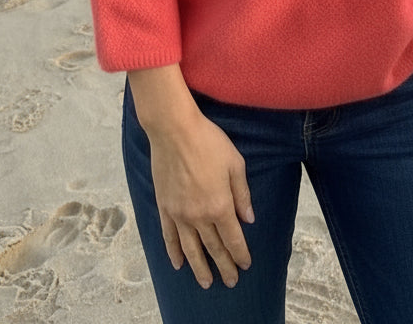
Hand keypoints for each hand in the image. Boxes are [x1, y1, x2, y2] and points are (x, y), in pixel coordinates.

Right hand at [147, 111, 253, 289]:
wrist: (174, 131)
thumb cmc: (208, 142)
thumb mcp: (235, 163)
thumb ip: (242, 194)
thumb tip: (248, 218)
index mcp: (220, 205)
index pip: (233, 238)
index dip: (240, 254)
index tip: (245, 265)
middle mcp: (199, 215)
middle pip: (214, 248)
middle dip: (224, 266)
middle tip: (230, 281)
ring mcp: (179, 214)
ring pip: (191, 249)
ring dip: (199, 268)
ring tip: (206, 283)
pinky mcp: (164, 207)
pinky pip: (169, 237)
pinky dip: (174, 253)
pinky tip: (178, 264)